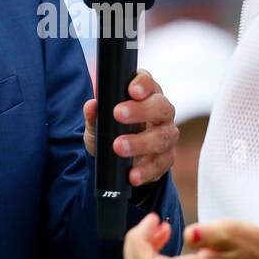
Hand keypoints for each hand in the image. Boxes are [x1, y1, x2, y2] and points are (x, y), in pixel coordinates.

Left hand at [82, 68, 177, 187]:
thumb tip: (91, 106)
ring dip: (141, 142)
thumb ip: (94, 114)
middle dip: (140, 110)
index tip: (131, 90)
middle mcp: (162, 112)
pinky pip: (161, 164)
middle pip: (161, 107)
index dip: (142, 84)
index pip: (149, 83)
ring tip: (119, 147)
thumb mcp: (97, 123)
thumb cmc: (111, 130)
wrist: (118, 159)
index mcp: (146, 95)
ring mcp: (167, 135)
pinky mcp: (167, 158)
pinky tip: (132, 175)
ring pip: (163, 136)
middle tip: (118, 114)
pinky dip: (146, 170)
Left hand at [123, 215, 258, 258]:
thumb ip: (209, 234)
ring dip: (142, 250)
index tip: (155, 219)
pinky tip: (165, 237)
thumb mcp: (233, 233)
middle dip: (136, 244)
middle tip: (153, 221)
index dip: (140, 241)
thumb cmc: (251, 248)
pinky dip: (150, 256)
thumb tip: (189, 234)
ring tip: (159, 228)